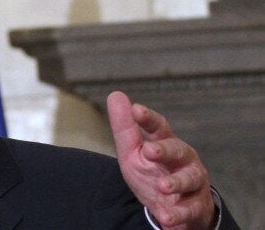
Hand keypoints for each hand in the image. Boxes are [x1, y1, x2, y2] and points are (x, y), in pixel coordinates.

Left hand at [107, 91, 215, 228]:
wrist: (173, 206)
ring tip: (163, 187)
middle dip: (165, 150)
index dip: (148, 119)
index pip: (158, 127)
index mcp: (165, 142)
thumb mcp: (134, 151)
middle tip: (150, 151)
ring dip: (176, 182)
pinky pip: (189, 209)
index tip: (136, 110)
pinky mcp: (196, 205)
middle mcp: (183, 158)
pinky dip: (178, 213)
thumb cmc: (153, 172)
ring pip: (189, 177)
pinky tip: (166, 217)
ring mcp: (192, 181)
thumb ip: (125, 127)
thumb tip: (115, 95)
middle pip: (177, 149)